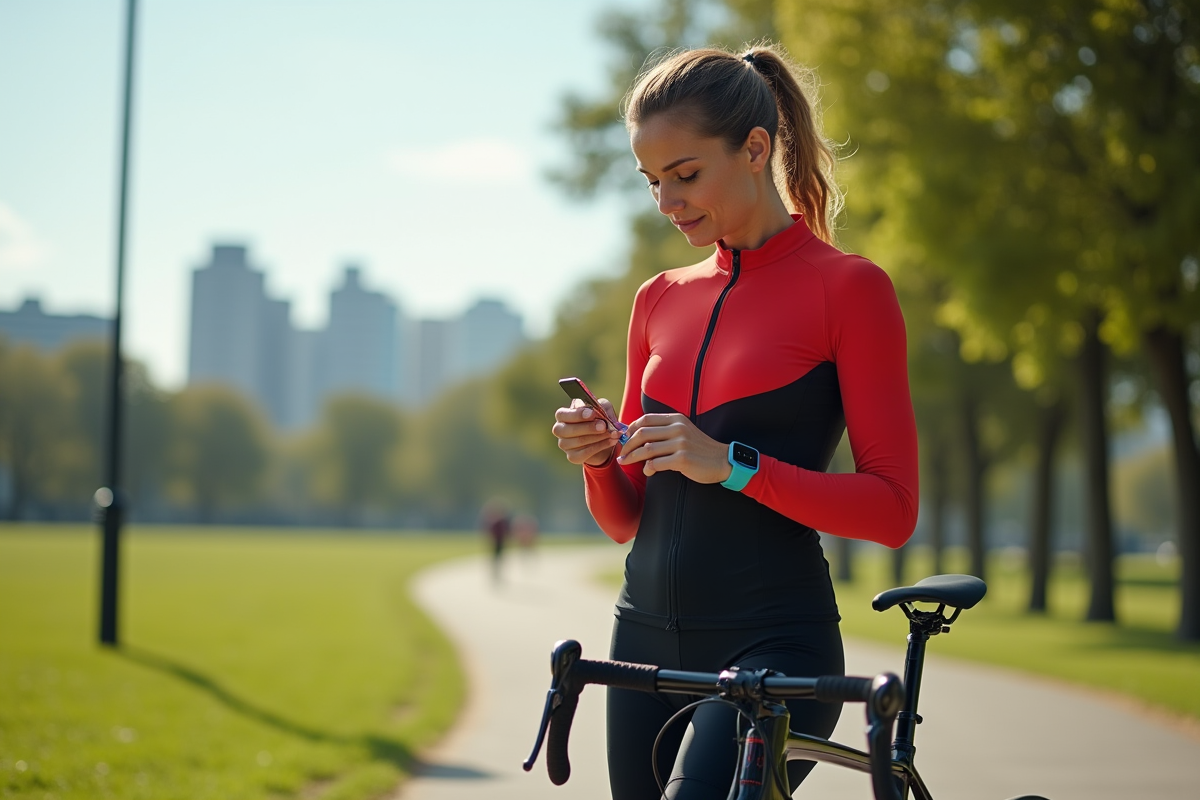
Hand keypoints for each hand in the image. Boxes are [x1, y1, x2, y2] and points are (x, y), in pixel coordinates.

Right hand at [552, 398, 622, 466]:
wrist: (605, 439)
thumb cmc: (600, 419)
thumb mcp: (603, 408)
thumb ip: (600, 407)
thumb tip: (595, 412)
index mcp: (563, 415)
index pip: (562, 414)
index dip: (577, 414)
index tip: (592, 414)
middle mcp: (560, 430)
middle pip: (568, 430)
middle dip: (589, 427)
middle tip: (604, 426)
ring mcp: (564, 445)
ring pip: (579, 441)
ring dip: (598, 437)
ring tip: (613, 434)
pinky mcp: (572, 457)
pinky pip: (585, 453)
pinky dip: (600, 446)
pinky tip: (611, 441)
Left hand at [616, 413, 732, 482]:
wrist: (722, 460)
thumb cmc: (699, 449)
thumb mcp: (684, 432)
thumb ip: (664, 431)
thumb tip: (637, 436)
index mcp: (676, 419)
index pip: (646, 419)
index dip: (630, 429)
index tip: (624, 438)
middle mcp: (678, 428)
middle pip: (642, 433)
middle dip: (627, 444)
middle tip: (621, 453)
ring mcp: (680, 443)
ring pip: (646, 449)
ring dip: (632, 457)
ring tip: (625, 462)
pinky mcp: (682, 459)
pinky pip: (656, 463)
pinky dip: (648, 468)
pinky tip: (647, 471)